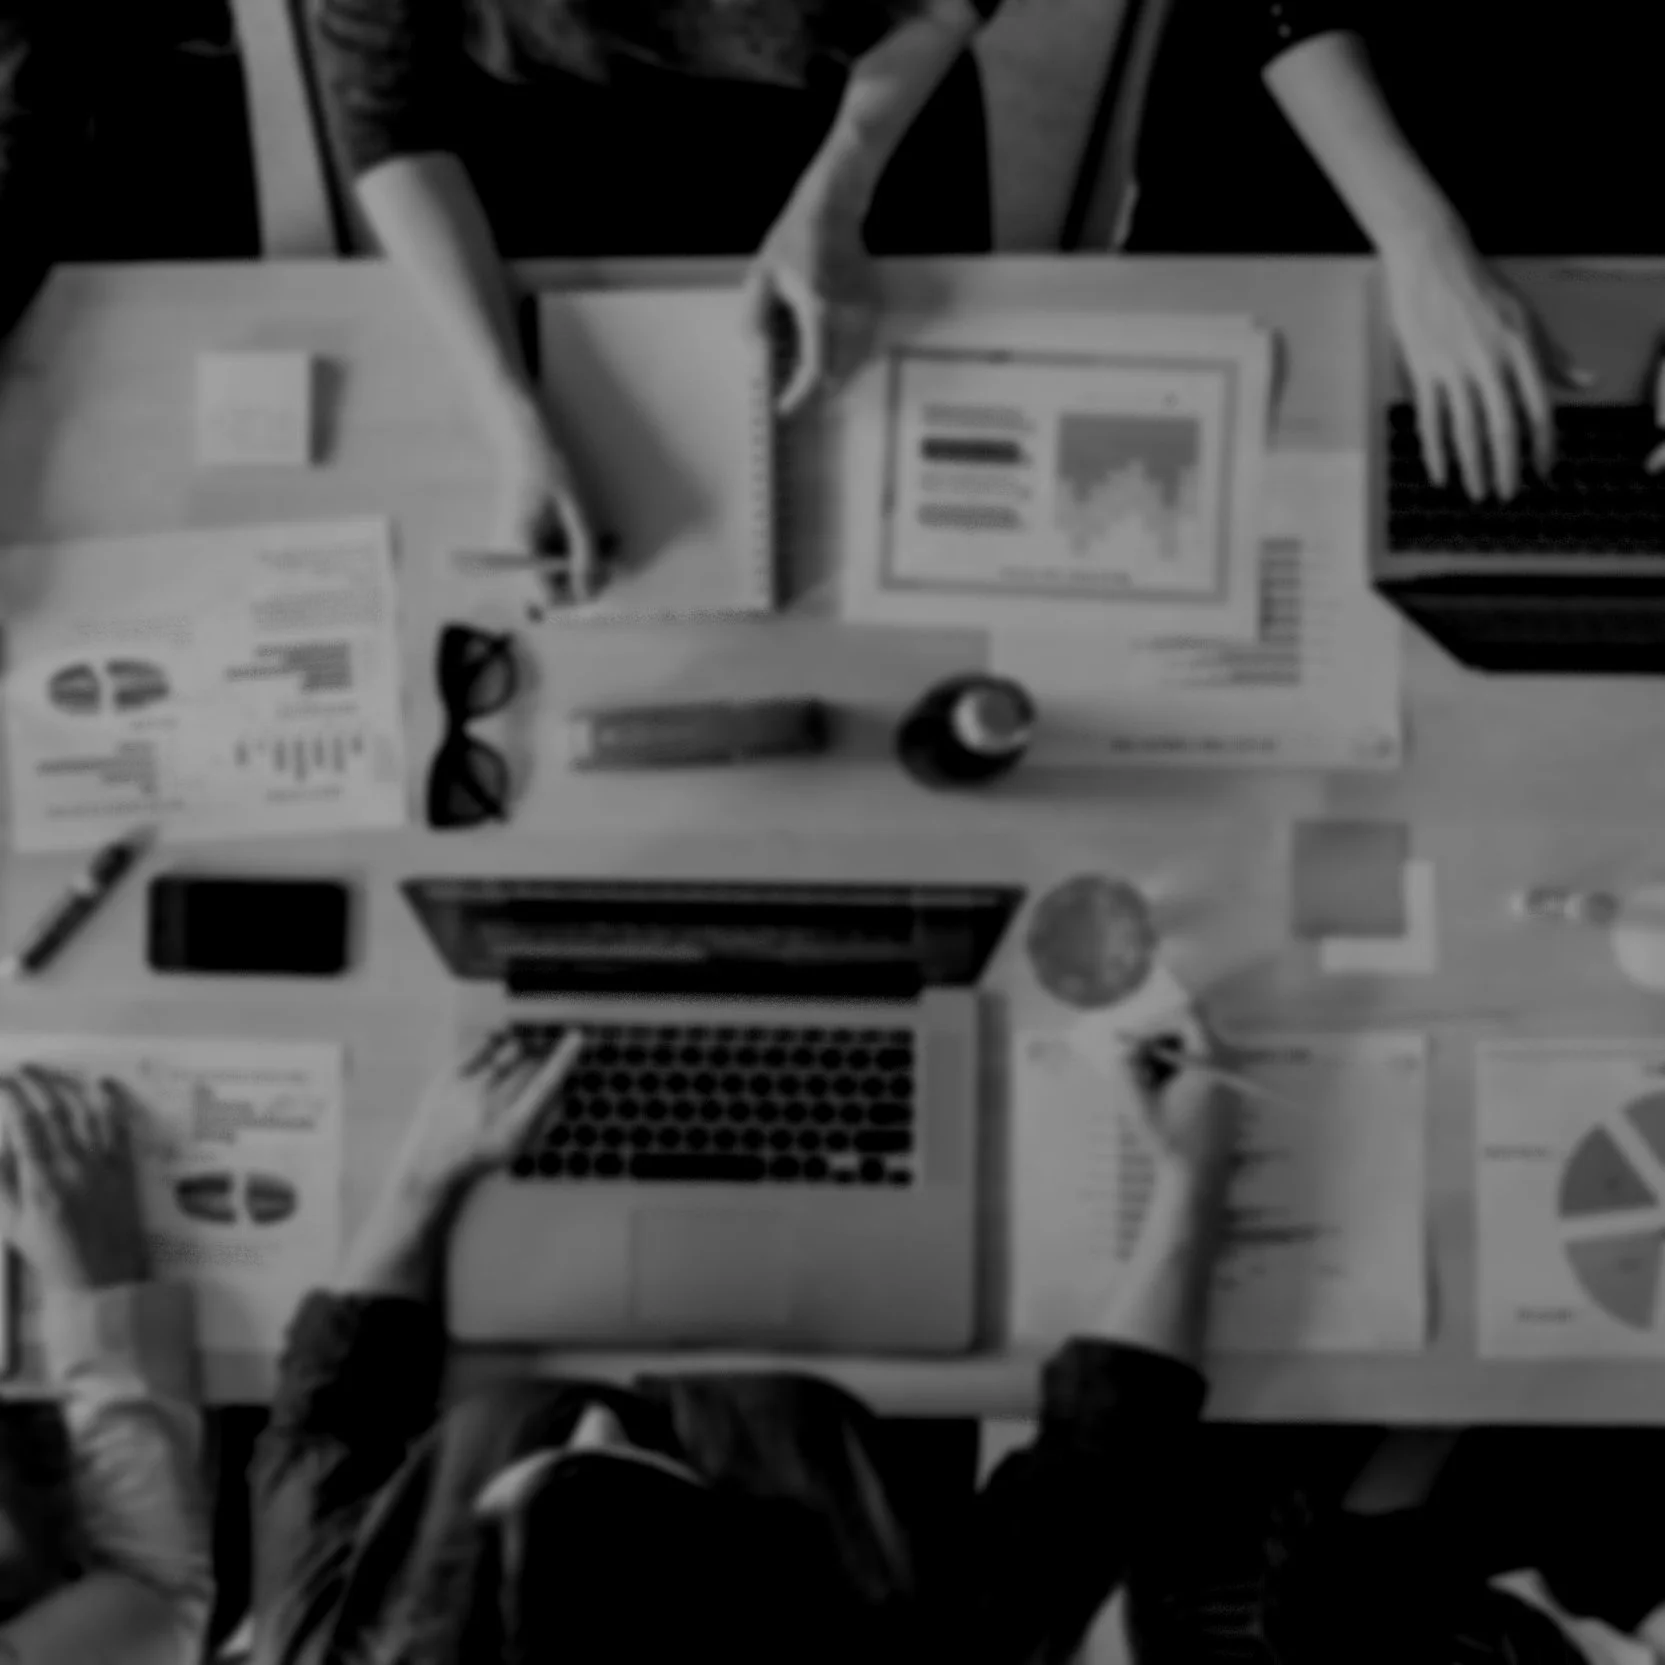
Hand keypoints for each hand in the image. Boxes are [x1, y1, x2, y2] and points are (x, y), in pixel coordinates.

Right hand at [0, 1068, 149, 1291]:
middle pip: (54, 1110)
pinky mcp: (124, 1166)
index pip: (24, 1125)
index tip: (1, 1079)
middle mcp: (74, 1167)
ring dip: (67, 1084)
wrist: (102, 1277)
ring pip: (86, 1111)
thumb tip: (1, 1142)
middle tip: (19, 1069)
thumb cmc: (52, 1254)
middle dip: (34, 1083)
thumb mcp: (14, 1224)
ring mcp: (103, 1164)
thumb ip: (4, 1181)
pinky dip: (110, 1100)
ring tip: (49, 1070)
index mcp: (42, 1182)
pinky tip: (100, 1082)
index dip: (12, 1096)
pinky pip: (118, 1126)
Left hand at [338, 1029, 584, 1296]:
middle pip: (528, 1063)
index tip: (577, 1038)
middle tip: (534, 1065)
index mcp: (512, 1126)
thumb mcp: (515, 1147)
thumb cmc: (477, 1156)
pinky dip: (492, 1044)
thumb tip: (557, 1091)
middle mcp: (491, 1104)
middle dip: (537, 1059)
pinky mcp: (449, 1077)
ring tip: (511, 1064)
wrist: (431, 1165)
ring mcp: (468, 1088)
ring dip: (516, 1053)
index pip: (545, 1085)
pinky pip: (480, 1046)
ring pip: (507, 1051)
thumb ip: (540, 1119)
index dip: (564, 1060)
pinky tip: (494, 1051)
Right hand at [488, 410, 603, 602]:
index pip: (548, 597)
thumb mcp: (575, 510)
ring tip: (607, 543)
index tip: (603, 575)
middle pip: (552, 593)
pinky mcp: (523, 551)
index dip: (578, 593)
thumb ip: (584, 550)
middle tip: (612, 556)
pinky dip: (574, 556)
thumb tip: (591, 590)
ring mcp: (515, 555)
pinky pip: (552, 566)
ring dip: (584, 567)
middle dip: (585, 579)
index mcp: (519, 547)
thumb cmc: (549, 471)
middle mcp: (511, 557)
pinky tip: (592, 540)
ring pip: (556, 580)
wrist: (526, 449)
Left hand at [744, 160, 879, 416]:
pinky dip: (840, 361)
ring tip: (799, 368)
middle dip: (810, 392)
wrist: (831, 212)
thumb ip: (754, 319)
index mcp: (818, 307)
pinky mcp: (873, 312)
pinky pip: (858, 352)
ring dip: (826, 378)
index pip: (815, 370)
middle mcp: (848, 315)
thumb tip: (758, 357)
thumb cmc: (793, 242)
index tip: (782, 409)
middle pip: (836, 378)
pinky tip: (820, 349)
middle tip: (785, 391)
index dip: (799, 397)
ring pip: (850, 369)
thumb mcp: (761, 277)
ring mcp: (865, 314)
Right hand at [1121, 1011, 1238, 1200]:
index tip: (1137, 1042)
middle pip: (1192, 1030)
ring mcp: (1232, 1076)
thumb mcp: (1139, 1102)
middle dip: (1160, 1042)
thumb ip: (1126, 1068)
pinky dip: (1180, 1070)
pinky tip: (1165, 1093)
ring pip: (1195, 1047)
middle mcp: (1229, 1062)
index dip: (1157, 1023)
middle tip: (1137, 1059)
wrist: (1198, 1176)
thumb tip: (1127, 1049)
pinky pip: (1203, 1064)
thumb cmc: (1170, 1138)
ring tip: (1149, 1082)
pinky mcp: (1229, 1089)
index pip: (1187, 1017)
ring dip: (1168, 1057)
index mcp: (1212, 1060)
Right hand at [1382, 227, 1588, 500]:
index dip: (1543, 445)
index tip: (1543, 471)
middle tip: (1508, 495)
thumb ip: (1552, 356)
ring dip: (1472, 467)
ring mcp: (1454, 368)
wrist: (1432, 261)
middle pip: (1501, 427)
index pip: (1538, 408)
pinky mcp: (1423, 370)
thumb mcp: (1525, 318)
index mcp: (1520, 349)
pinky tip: (1440, 473)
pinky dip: (1435, 451)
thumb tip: (1585, 382)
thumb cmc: (1479, 288)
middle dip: (1507, 467)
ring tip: (1476, 493)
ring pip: (1465, 430)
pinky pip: (1431, 420)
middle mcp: (1489, 362)